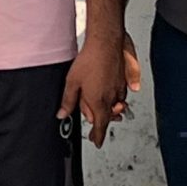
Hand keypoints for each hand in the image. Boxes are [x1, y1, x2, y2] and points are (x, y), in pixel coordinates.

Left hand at [59, 31, 133, 146]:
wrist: (106, 43)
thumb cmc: (90, 61)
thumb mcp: (72, 83)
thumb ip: (68, 101)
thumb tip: (62, 114)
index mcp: (99, 102)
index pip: (100, 126)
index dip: (98, 136)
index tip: (97, 142)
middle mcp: (112, 98)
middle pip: (107, 117)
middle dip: (100, 120)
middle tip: (90, 118)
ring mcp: (120, 90)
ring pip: (114, 106)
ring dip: (107, 108)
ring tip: (97, 102)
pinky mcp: (124, 81)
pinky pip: (119, 95)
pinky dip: (113, 97)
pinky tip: (105, 90)